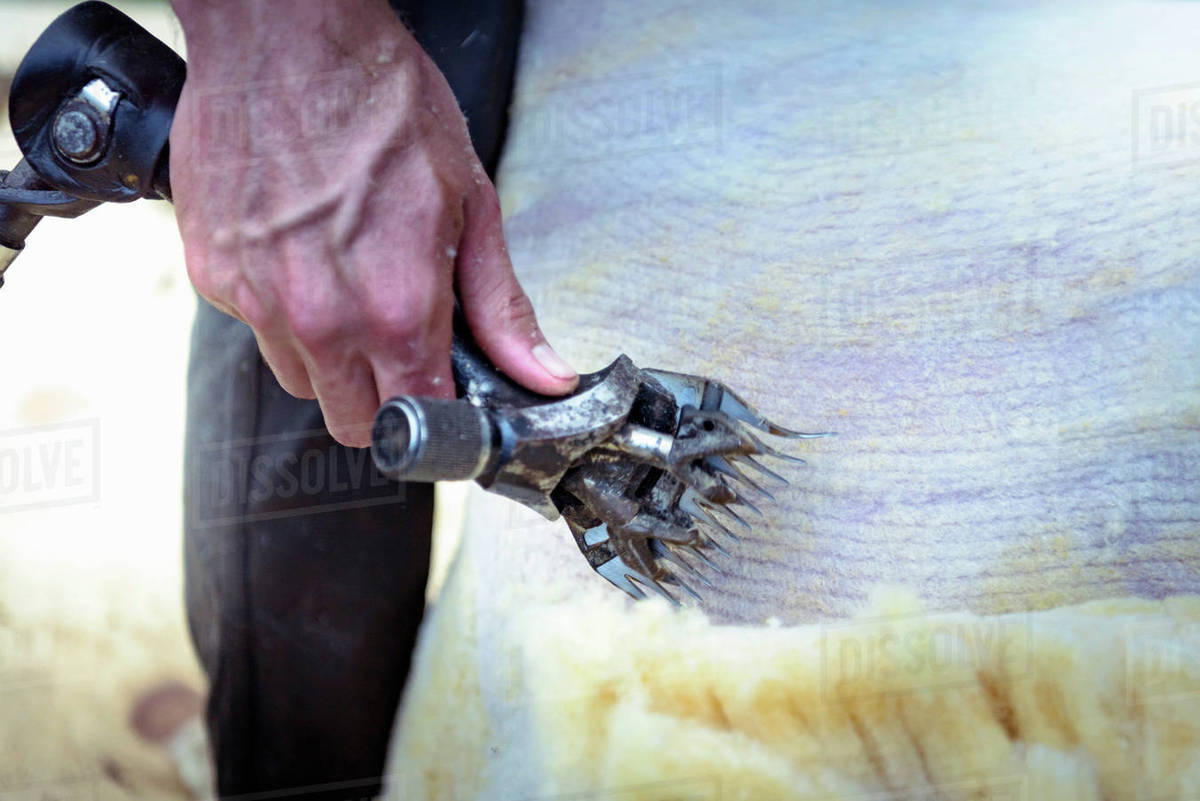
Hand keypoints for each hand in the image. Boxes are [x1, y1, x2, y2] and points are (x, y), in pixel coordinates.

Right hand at [168, 0, 577, 445]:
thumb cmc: (379, 102)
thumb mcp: (469, 204)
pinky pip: (254, 329)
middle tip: (401, 344)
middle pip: (353, 420)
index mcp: (396, 308)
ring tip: (349, 285)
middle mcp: (320, 319)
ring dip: (330, 358)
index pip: (418, 420)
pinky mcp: (213, 277)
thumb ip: (500, 305)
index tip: (443, 393)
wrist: (286, 35)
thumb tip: (540, 372)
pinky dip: (280, 311)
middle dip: (384, 397)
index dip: (437, 414)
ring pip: (299, 380)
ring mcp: (258, 302)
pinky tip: (303, 256)